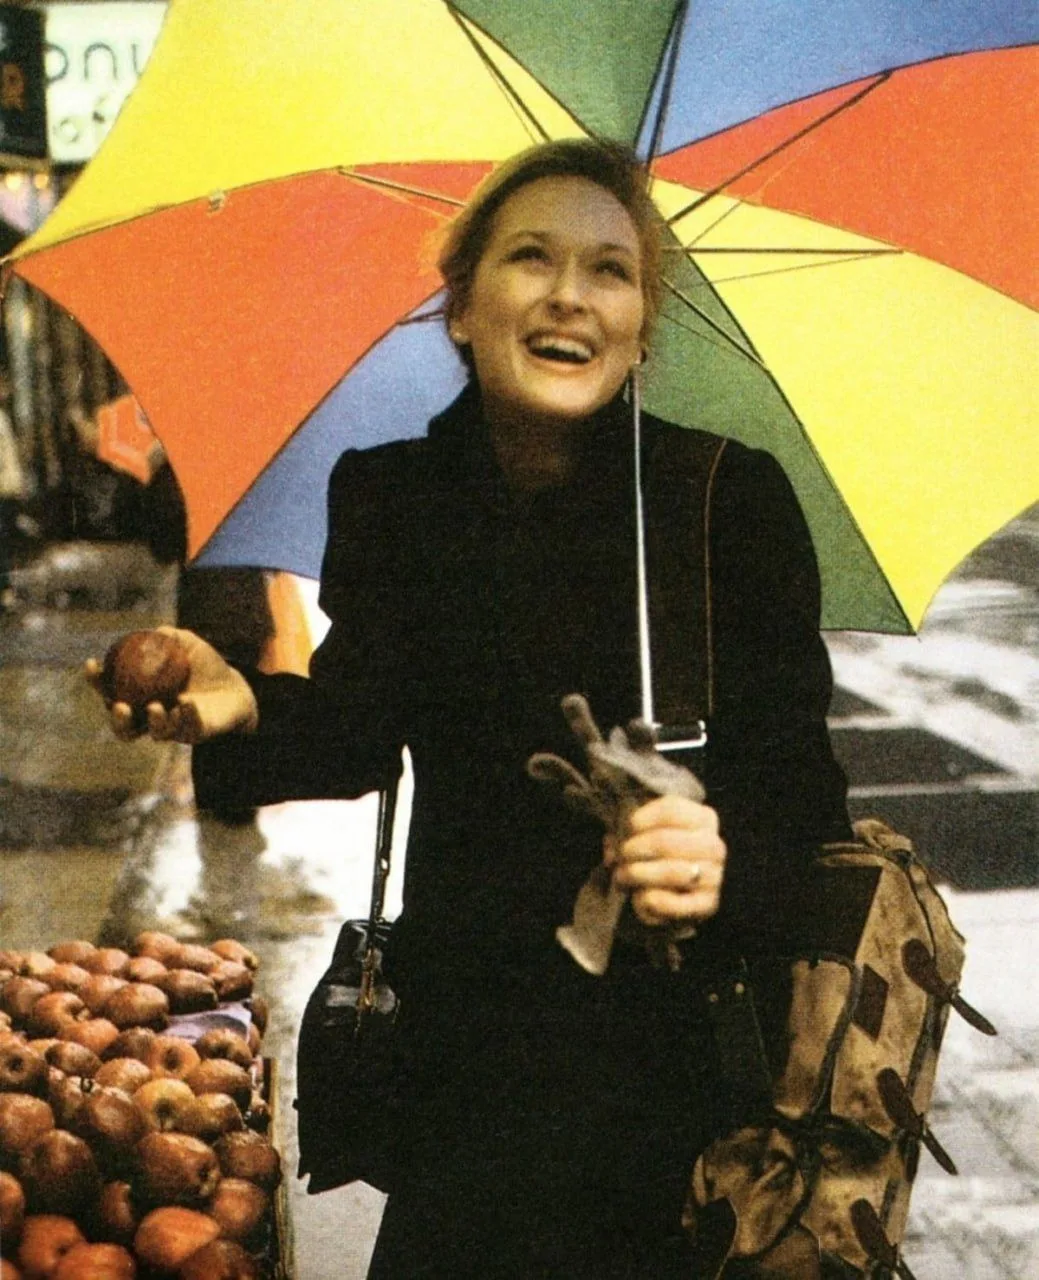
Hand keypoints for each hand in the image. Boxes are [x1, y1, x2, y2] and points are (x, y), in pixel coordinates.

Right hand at [85, 626, 258, 744]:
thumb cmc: (206, 665)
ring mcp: (173, 728)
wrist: (237, 687)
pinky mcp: (195, 734)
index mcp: (142, 695)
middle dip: (117, 720)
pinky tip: (186, 703)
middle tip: (121, 706)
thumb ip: (172, 637)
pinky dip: (185, 716)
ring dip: (153, 721)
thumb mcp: (189, 645)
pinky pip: (187, 729)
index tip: (92, 664)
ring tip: (157, 706)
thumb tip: (156, 631)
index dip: (97, 680)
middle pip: (124, 727)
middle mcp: (151, 716)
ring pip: (155, 733)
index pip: (112, 691)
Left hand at [608, 794, 725, 925]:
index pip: (671, 810)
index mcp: (704, 819)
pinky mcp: (707, 905)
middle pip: (665, 841)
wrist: (677, 894)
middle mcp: (714, 846)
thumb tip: (612, 846)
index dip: (641, 819)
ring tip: (621, 876)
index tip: (625, 829)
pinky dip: (648, 900)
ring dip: (637, 874)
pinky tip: (638, 897)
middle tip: (619, 857)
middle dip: (633, 849)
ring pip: (670, 872)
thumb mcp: (647, 834)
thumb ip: (628, 832)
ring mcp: (714, 876)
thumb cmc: (659, 855)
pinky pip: (672, 903)